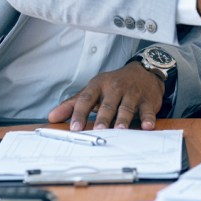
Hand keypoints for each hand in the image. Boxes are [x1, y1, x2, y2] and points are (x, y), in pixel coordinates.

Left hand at [47, 62, 163, 131]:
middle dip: (103, 117)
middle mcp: (115, 88)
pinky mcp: (147, 100)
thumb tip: (52, 117)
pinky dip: (148, 118)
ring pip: (127, 107)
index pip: (86, 99)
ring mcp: (132, 93)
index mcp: (98, 85)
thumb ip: (73, 104)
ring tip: (120, 129)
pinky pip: (147, 110)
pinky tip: (147, 126)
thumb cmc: (114, 85)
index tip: (74, 128)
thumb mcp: (93, 90)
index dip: (79, 113)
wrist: (143, 71)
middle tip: (98, 130)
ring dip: (123, 118)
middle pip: (108, 104)